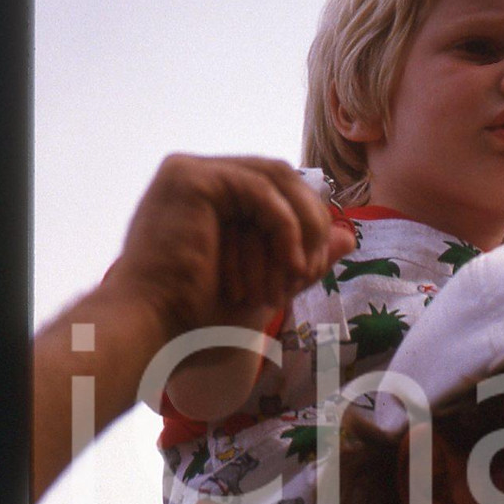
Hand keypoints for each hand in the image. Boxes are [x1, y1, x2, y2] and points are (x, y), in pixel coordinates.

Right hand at [105, 154, 355, 338]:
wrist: (155, 330)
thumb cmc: (197, 317)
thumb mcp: (266, 283)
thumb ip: (302, 258)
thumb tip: (349, 237)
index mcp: (210, 198)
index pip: (277, 188)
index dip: (306, 221)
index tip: (310, 269)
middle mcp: (200, 177)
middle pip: (281, 176)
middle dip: (309, 221)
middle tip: (311, 268)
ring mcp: (191, 172)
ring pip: (276, 176)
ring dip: (301, 223)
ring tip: (302, 267)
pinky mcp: (190, 178)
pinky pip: (259, 187)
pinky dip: (284, 223)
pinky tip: (290, 259)